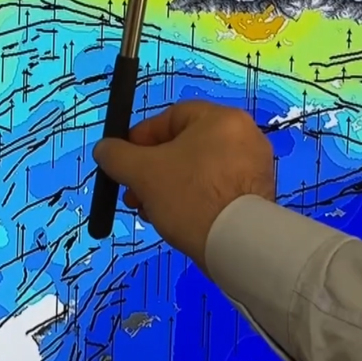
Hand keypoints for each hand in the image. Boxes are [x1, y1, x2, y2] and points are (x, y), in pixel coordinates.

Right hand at [92, 100, 275, 269]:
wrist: (238, 244)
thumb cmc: (190, 196)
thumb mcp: (142, 172)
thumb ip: (116, 155)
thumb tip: (104, 149)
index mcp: (221, 119)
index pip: (170, 117)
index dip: (139, 138)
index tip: (122, 162)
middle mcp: (244, 136)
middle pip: (184, 146)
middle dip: (151, 170)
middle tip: (133, 193)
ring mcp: (254, 167)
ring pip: (197, 170)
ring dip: (167, 187)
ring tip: (149, 211)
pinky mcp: (257, 196)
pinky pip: (215, 189)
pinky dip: (192, 199)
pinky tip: (175, 220)